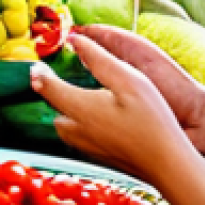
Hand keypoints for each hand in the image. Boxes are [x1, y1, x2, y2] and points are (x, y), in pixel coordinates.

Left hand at [31, 33, 193, 183]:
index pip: (47, 87)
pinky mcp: (95, 156)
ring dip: (65, 110)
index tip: (37, 66)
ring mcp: (84, 146)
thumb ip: (98, 58)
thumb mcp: (129, 80)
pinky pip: (77, 136)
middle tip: (56, 79)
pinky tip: (97, 119)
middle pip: (53, 108)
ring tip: (77, 97)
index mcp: (79, 108)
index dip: (40, 73)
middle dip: (52, 93)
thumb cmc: (152, 121)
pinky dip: (79, 124)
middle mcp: (74, 129)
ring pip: (63, 124)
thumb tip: (75, 40)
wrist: (167, 164)